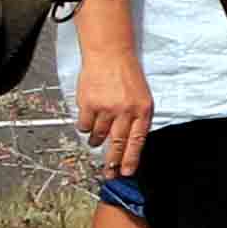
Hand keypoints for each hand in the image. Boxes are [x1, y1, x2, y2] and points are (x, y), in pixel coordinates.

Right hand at [72, 46, 147, 174]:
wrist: (110, 54)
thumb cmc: (126, 75)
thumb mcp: (141, 96)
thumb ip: (137, 118)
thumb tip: (130, 142)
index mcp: (142, 110)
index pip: (138, 141)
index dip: (132, 159)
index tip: (128, 172)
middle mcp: (125, 111)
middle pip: (118, 143)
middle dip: (113, 162)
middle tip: (110, 173)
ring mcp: (106, 108)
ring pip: (99, 135)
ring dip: (97, 141)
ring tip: (96, 141)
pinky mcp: (89, 104)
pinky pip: (84, 125)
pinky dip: (85, 127)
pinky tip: (88, 123)